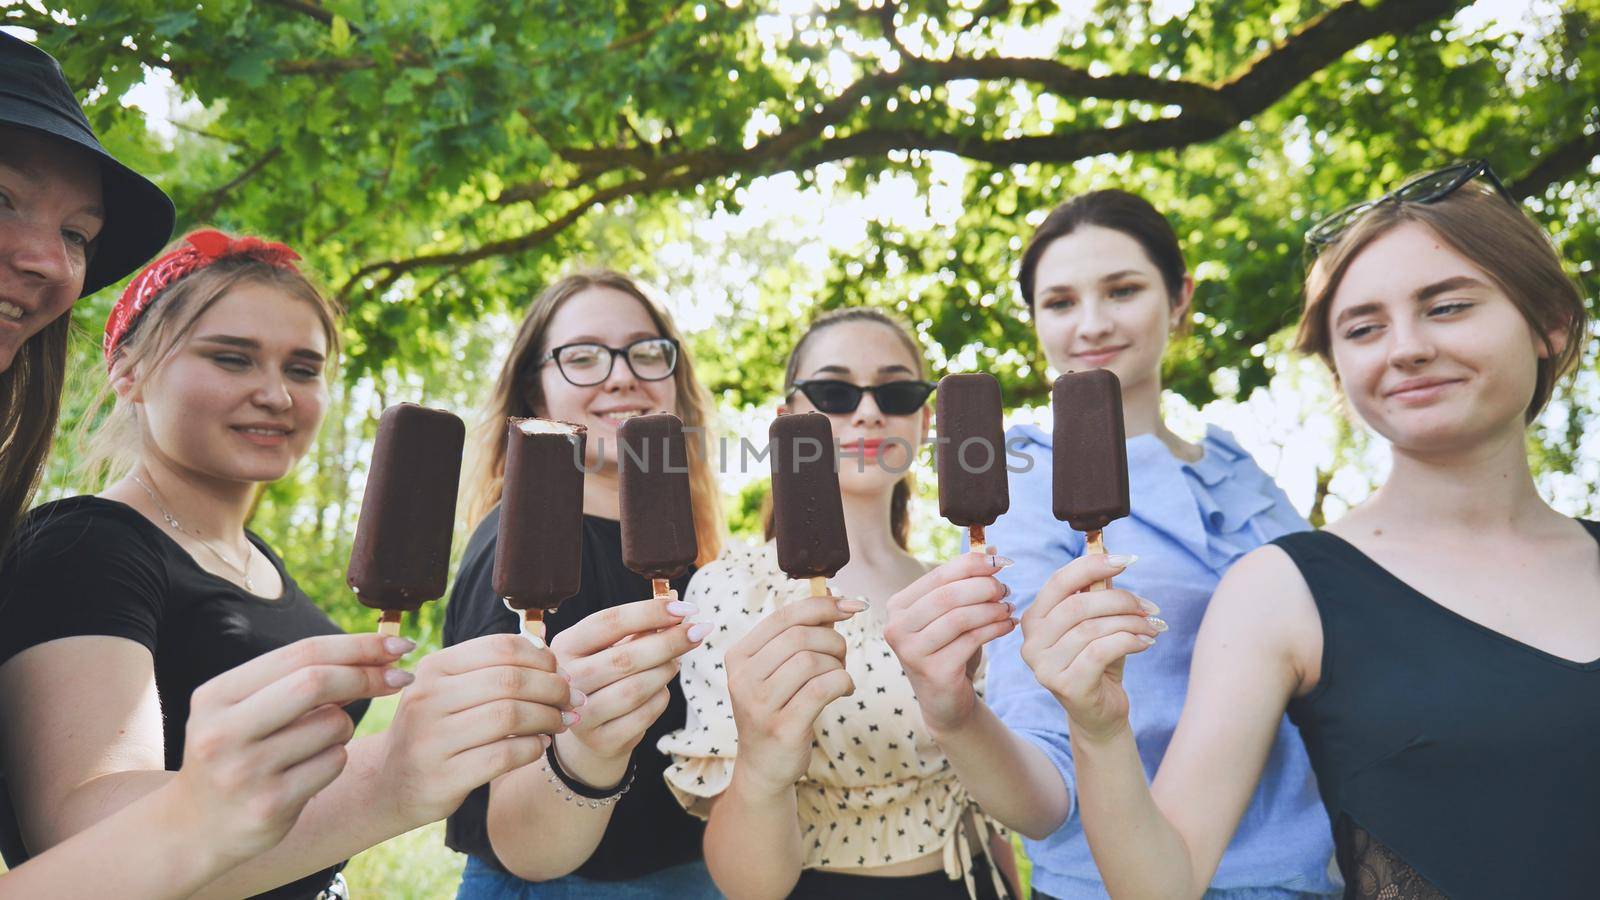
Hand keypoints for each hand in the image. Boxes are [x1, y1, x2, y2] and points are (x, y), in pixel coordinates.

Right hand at [171, 633, 414, 860]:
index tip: (397, 644)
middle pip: (316, 681)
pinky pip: (333, 763)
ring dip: (345, 726)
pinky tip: (308, 771)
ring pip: (333, 724)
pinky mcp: (269, 805)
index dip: (357, 645)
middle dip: (367, 675)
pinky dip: (336, 758)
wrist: (194, 829)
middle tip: (400, 677)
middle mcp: (224, 731)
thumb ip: (299, 680)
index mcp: (217, 695)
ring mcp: (245, 771)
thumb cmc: (236, 754)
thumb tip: (376, 653)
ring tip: (318, 741)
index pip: (301, 652)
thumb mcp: (246, 710)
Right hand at [376, 633, 575, 825]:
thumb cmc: (438, 730)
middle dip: (553, 689)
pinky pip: (504, 754)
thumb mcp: (452, 691)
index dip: (543, 659)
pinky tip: (539, 746)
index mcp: (434, 667)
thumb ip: (496, 672)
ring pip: (510, 716)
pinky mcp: (442, 777)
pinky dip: (532, 748)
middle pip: (510, 681)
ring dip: (547, 718)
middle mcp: (427, 698)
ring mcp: (431, 739)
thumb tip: (557, 664)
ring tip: (559, 723)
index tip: (563, 674)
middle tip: (572, 701)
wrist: (391, 784)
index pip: (502, 648)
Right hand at [549, 593, 704, 782]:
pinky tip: (661, 690)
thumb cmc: (607, 674)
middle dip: (669, 642)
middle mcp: (567, 680)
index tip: (685, 608)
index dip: (650, 612)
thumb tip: (677, 599)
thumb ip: (642, 624)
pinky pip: (644, 715)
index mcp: (565, 645)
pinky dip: (661, 698)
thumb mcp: (614, 644)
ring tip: (674, 663)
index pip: (609, 621)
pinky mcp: (601, 741)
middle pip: (625, 657)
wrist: (592, 728)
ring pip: (636, 688)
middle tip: (698, 632)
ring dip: (665, 671)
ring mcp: (581, 715)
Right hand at [725, 595, 862, 796]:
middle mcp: (742, 678)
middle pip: (800, 637)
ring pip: (812, 661)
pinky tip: (844, 690)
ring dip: (838, 665)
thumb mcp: (778, 671)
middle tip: (841, 657)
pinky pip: (823, 688)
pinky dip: (842, 682)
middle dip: (833, 641)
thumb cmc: (778, 710)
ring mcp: (759, 705)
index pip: (784, 616)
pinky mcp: (782, 727)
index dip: (822, 604)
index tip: (852, 605)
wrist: (764, 767)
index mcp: (739, 655)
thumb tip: (838, 601)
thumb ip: (800, 636)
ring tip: (840, 677)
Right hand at [884, 551, 1015, 733]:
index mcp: (898, 606)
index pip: (938, 575)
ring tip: (1009, 607)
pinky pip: (970, 641)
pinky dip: (995, 629)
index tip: (1001, 562)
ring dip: (991, 609)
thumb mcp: (955, 614)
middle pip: (947, 595)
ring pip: (959, 618)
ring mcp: (911, 651)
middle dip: (983, 588)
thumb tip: (991, 549)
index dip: (971, 565)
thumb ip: (967, 582)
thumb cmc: (950, 650)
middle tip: (1006, 589)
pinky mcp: (932, 672)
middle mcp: (897, 627)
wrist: (946, 700)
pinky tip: (1008, 625)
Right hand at [1019, 554, 1162, 741]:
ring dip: (1130, 623)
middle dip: (1119, 600)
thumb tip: (1112, 556)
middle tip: (1148, 606)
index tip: (1125, 560)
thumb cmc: (1098, 663)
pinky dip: (1129, 641)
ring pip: (1091, 629)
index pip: (1058, 582)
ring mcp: (1044, 666)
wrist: (1100, 714)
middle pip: (1077, 606)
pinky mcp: (1066, 685)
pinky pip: (1100, 651)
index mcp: (1034, 619)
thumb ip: (1098, 594)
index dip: (1091, 566)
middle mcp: (1031, 642)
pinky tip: (1146, 643)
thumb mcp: (1098, 624)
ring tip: (1152, 627)